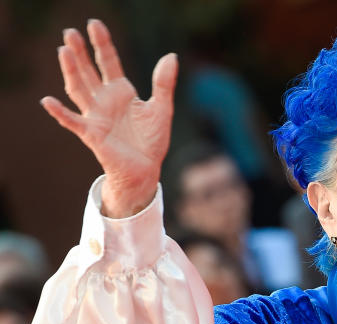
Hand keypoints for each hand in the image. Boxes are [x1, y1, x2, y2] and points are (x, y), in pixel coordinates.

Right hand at [40, 19, 177, 217]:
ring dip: (70, 72)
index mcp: (121, 92)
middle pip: (88, 71)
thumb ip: (163, 83)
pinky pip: (73, 122)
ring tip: (63, 52)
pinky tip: (48, 101)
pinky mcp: (93, 135)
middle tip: (69, 32)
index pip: (109, 62)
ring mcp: (96, 116)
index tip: (94, 24)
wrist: (147, 170)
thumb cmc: (152, 141)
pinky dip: (60, 113)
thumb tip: (171, 56)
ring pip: (79, 90)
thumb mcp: (162, 109)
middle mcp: (104, 100)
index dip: (102, 44)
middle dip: (80, 52)